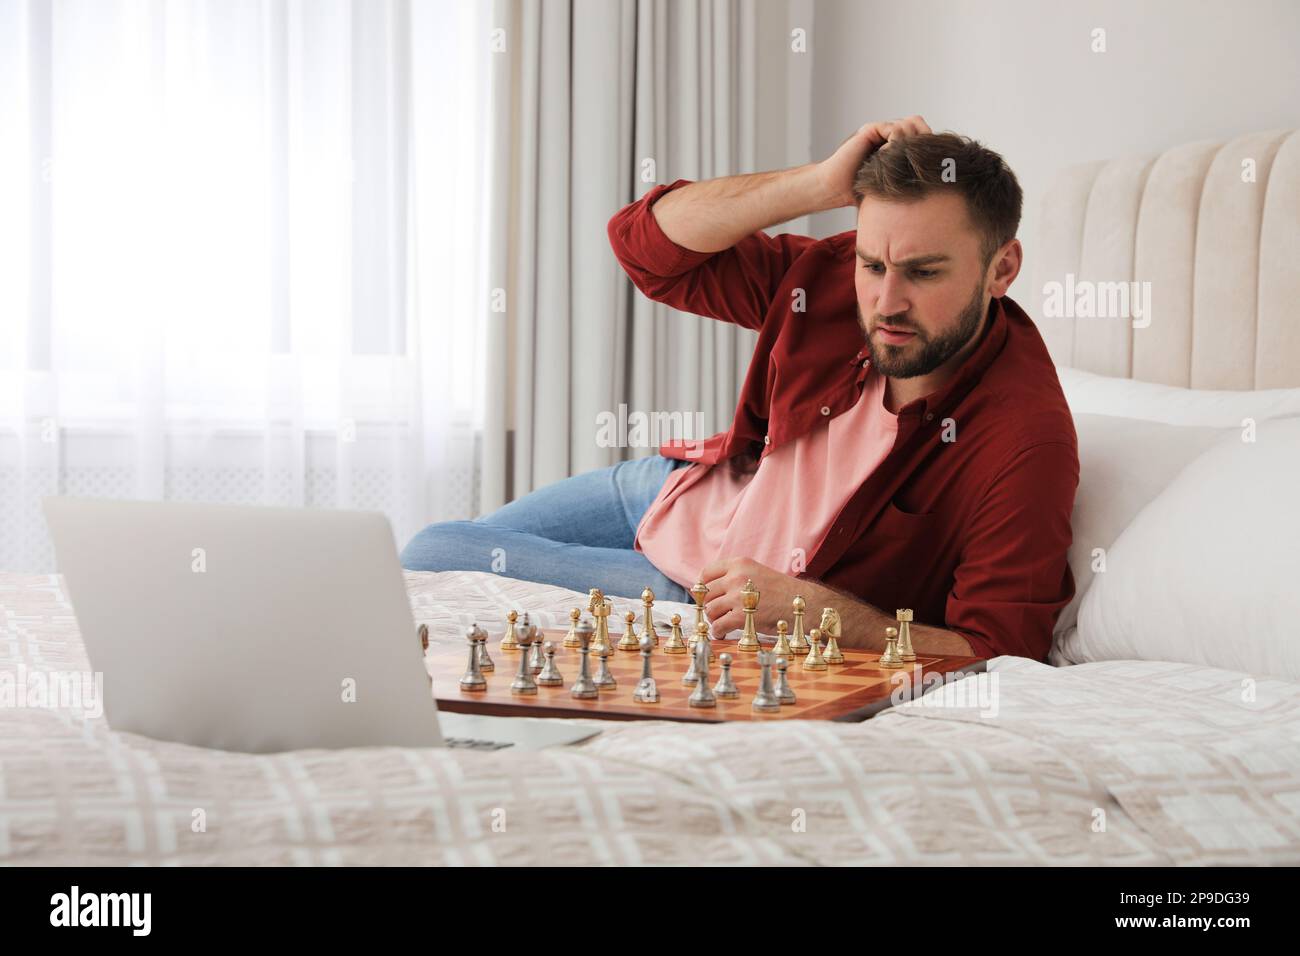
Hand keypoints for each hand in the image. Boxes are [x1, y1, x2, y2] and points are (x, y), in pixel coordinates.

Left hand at [697, 557, 803, 639]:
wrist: (802, 603)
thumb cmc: (780, 591)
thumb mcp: (756, 572)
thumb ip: (734, 577)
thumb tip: (707, 590)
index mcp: (739, 564)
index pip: (706, 573)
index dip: (703, 586)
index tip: (707, 595)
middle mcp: (737, 578)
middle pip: (706, 593)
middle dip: (710, 605)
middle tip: (718, 612)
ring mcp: (738, 597)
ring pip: (710, 610)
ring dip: (714, 619)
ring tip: (723, 622)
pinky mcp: (742, 617)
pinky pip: (718, 625)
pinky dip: (718, 631)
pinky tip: (724, 632)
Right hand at [814, 115, 932, 207]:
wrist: (836, 187)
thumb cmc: (859, 192)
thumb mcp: (892, 186)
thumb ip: (908, 179)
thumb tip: (935, 190)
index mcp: (893, 146)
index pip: (920, 134)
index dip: (929, 143)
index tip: (933, 161)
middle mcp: (887, 135)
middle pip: (918, 125)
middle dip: (924, 140)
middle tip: (923, 160)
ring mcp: (879, 132)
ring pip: (908, 125)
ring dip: (909, 143)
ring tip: (903, 161)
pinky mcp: (869, 131)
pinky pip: (894, 129)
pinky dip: (896, 143)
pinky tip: (889, 158)